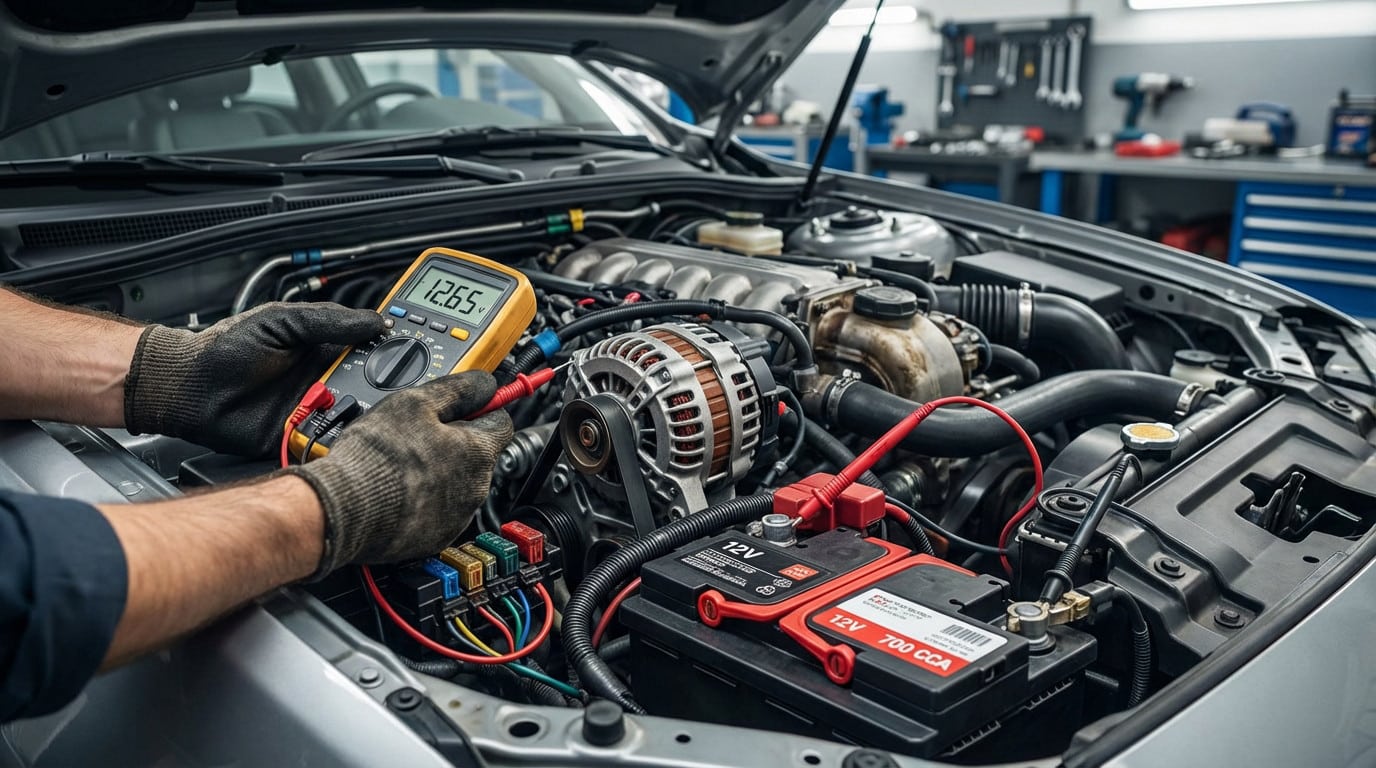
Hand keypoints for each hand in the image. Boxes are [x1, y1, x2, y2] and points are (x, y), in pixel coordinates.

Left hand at [123, 302, 384, 455]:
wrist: (188, 388)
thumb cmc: (225, 349)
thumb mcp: (281, 322)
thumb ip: (329, 320)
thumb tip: (378, 322)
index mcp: (325, 348)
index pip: (373, 348)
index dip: (397, 349)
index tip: (421, 348)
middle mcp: (326, 379)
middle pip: (374, 385)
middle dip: (392, 386)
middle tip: (407, 385)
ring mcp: (315, 409)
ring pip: (358, 414)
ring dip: (369, 414)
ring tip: (379, 410)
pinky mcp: (301, 438)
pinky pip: (331, 441)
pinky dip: (343, 441)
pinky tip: (352, 435)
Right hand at [285, 371, 512, 576]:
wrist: (342, 509)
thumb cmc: (376, 457)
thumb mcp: (416, 402)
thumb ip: (458, 389)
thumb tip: (484, 384)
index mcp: (478, 453)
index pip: (502, 423)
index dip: (481, 408)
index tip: (465, 404)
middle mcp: (476, 490)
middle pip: (478, 454)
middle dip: (455, 441)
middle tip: (419, 432)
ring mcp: (456, 517)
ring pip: (458, 483)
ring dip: (439, 470)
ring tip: (401, 462)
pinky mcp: (434, 537)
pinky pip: (438, 510)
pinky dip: (424, 498)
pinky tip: (398, 488)